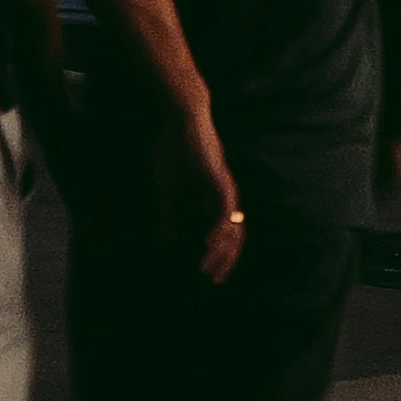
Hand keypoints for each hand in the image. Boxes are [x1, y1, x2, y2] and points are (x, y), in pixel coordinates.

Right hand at [179, 112, 246, 272]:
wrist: (178, 122)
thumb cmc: (173, 150)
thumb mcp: (166, 189)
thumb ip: (168, 214)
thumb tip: (168, 239)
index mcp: (213, 199)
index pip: (223, 233)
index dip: (219, 255)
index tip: (210, 274)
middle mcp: (224, 196)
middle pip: (233, 235)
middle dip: (225, 259)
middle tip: (215, 279)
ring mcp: (224, 188)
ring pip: (230, 226)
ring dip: (220, 249)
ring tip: (209, 267)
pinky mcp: (219, 179)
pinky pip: (224, 208)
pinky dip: (220, 227)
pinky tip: (212, 243)